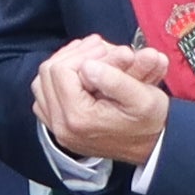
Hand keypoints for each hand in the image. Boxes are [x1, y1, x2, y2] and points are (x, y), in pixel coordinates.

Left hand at [37, 33, 172, 172]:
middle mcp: (62, 127)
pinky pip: (44, 98)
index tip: (106, 49)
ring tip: (88, 57)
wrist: (154, 146)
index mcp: (79, 118)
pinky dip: (57, 83)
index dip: (83, 53)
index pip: (60, 70)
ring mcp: (59, 130)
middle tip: (97, 48)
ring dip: (63, 66)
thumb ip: (115, 79)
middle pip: (46, 75)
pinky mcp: (61, 129)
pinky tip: (79, 76)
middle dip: (71, 55)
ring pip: (41, 85)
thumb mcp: (144, 98)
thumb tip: (88, 65)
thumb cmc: (151, 121)